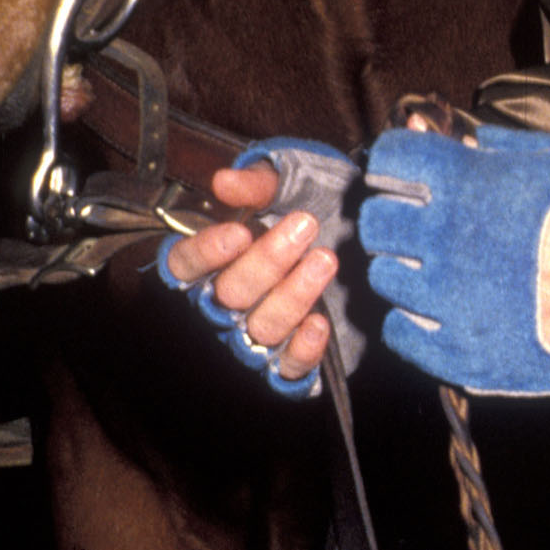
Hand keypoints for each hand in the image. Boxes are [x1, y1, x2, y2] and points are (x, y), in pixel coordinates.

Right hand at [162, 155, 342, 391]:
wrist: (364, 230)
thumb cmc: (313, 201)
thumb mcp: (288, 180)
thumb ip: (256, 183)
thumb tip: (223, 182)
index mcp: (213, 259)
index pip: (185, 264)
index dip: (206, 252)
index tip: (239, 232)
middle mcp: (226, 303)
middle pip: (230, 295)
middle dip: (267, 262)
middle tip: (304, 225)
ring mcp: (257, 334)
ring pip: (262, 329)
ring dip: (293, 297)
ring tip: (325, 260)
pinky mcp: (291, 359)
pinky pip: (287, 369)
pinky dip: (302, 350)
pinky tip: (319, 324)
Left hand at [359, 120, 549, 395]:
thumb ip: (505, 149)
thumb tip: (466, 143)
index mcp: (470, 185)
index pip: (389, 160)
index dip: (394, 166)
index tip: (406, 178)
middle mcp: (447, 240)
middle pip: (374, 223)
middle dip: (391, 219)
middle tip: (419, 229)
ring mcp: (449, 300)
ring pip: (382, 279)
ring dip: (402, 271)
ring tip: (437, 272)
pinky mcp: (459, 353)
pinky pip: (399, 333)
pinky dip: (410, 321)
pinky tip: (438, 312)